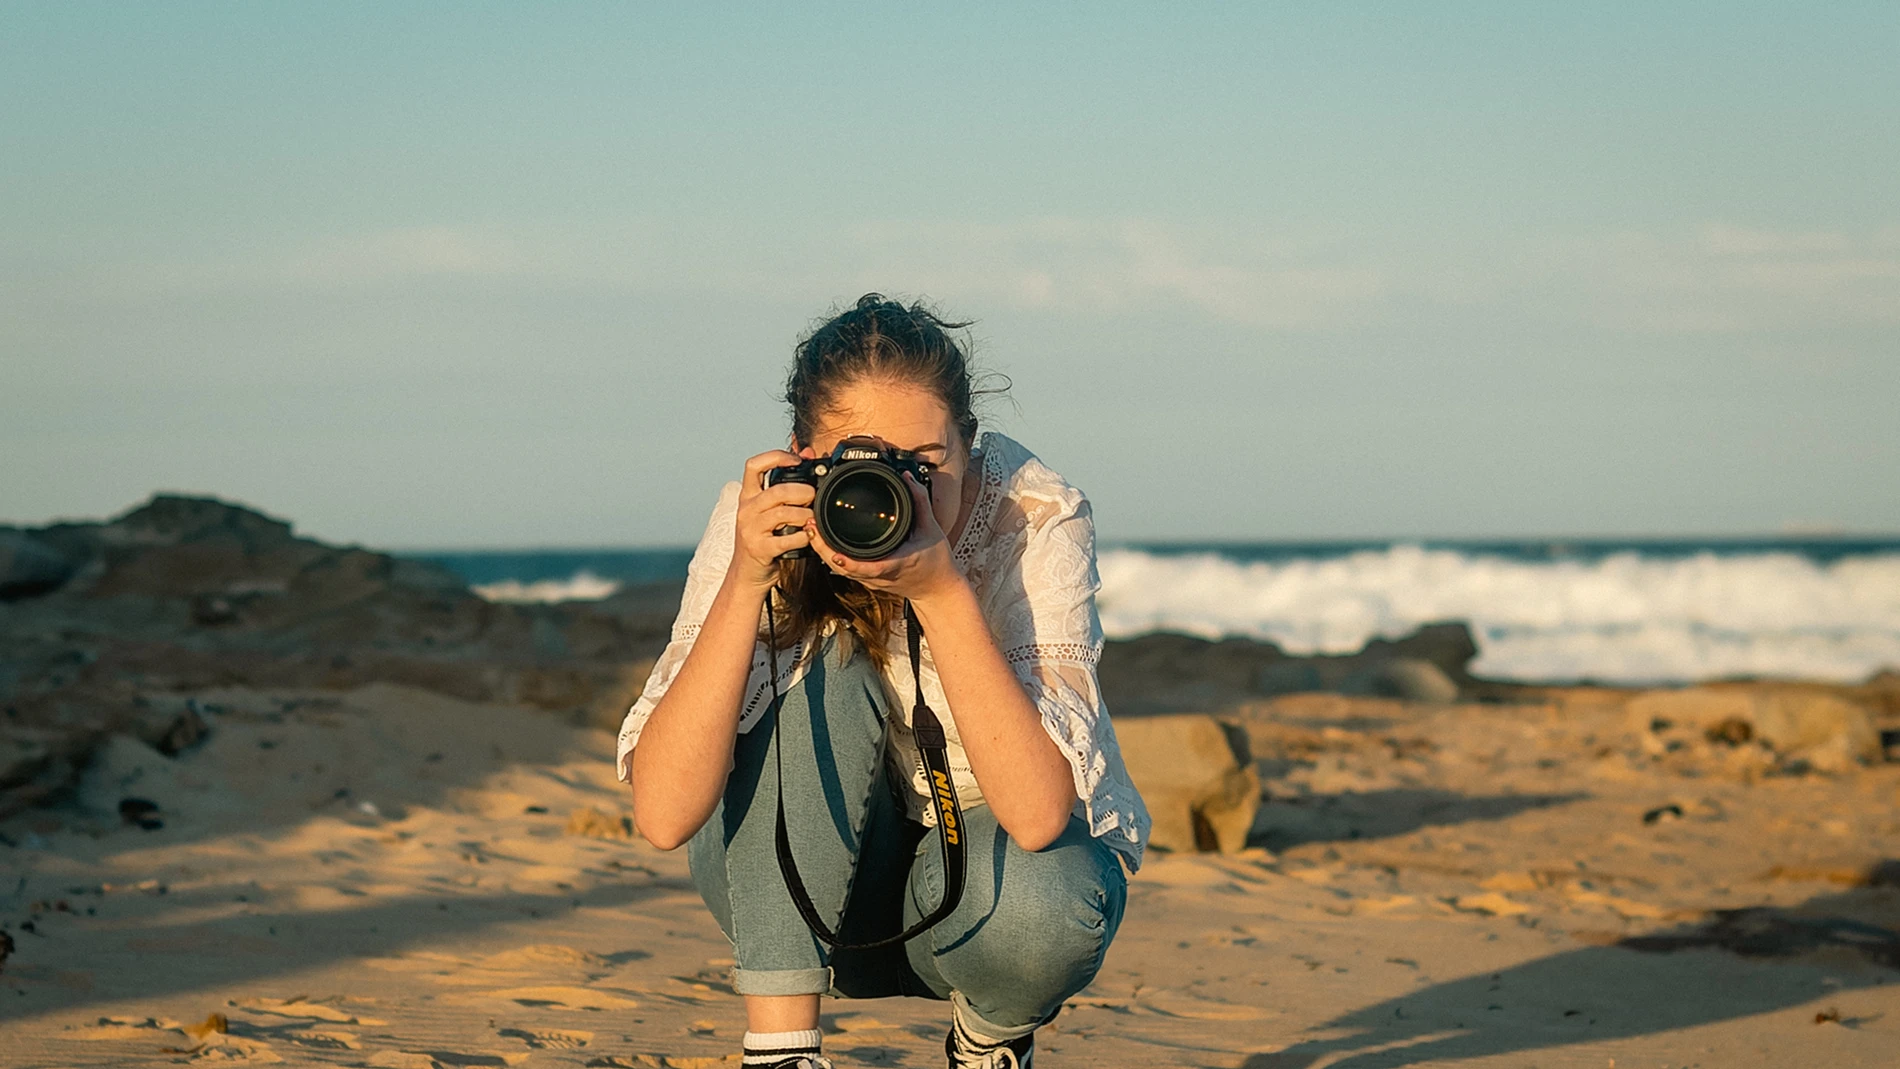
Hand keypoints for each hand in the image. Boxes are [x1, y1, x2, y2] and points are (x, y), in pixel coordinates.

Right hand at [728, 450, 814, 592]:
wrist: (747, 574)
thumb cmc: (762, 538)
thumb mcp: (767, 510)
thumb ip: (783, 486)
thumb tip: (806, 453)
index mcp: (748, 496)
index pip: (754, 465)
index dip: (776, 457)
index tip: (797, 460)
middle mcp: (746, 510)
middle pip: (776, 491)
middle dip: (802, 492)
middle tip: (813, 497)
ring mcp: (750, 530)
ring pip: (782, 514)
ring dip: (804, 515)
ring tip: (811, 519)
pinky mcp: (759, 549)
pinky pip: (786, 539)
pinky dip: (802, 537)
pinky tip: (806, 537)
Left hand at [809, 472, 965, 603]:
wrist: (938, 589)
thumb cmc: (937, 561)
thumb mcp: (932, 529)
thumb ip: (920, 502)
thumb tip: (907, 477)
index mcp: (896, 564)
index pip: (869, 568)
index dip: (850, 563)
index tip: (834, 554)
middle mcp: (880, 576)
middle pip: (845, 569)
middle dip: (824, 550)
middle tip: (811, 528)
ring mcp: (872, 580)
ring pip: (841, 570)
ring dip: (823, 552)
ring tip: (811, 530)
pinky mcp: (869, 580)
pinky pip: (845, 569)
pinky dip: (831, 556)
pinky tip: (822, 541)